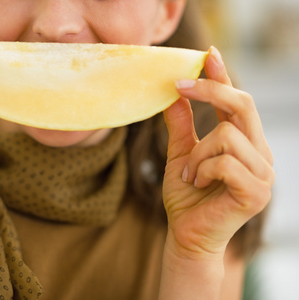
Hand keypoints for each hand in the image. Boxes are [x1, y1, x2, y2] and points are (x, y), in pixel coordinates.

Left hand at [162, 46, 274, 259]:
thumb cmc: (187, 197)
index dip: (224, 75)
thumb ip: (181, 126)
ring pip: (227, 134)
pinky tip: (198, 184)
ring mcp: (263, 173)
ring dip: (197, 154)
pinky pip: (224, 162)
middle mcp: (260, 153)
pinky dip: (202, 170)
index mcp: (245, 143)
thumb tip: (174, 94)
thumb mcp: (180, 154)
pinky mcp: (257, 192)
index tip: (208, 53)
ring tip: (190, 174)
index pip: (238, 102)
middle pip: (243, 105)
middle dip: (211, 90)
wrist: (187, 235)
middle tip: (180, 85)